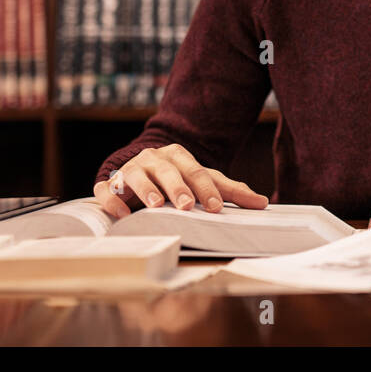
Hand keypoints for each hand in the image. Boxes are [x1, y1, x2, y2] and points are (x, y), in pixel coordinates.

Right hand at [93, 143, 268, 217]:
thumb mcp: (201, 182)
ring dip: (146, 189)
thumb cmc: (174, 180)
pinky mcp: (110, 183)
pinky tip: (123, 214)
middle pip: (167, 170)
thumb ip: (228, 191)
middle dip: (178, 187)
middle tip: (187, 205)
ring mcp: (129, 169)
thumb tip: (262, 202)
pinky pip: (108, 189)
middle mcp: (153, 159)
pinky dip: (113, 200)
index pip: (196, 171)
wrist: (136, 173)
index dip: (207, 189)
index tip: (217, 207)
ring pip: (136, 175)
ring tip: (155, 205)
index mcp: (178, 156)